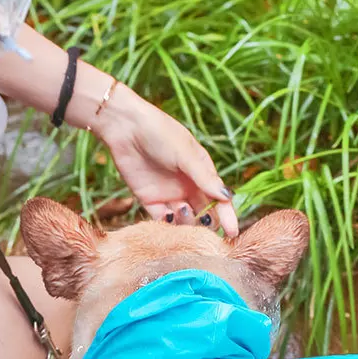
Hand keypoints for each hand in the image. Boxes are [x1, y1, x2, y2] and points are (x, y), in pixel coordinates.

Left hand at [94, 85, 237, 236]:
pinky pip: (162, 220)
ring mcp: (170, 195)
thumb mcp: (185, 154)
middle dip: (207, 224)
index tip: (232, 232)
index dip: (227, 216)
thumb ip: (204, 178)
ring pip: (184, 220)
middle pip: (204, 214)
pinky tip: (168, 217)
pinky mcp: (150, 201)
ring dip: (186, 223)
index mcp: (202, 173)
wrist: (124, 126)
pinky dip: (167, 225)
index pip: (219, 200)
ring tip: (181, 211)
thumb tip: (227, 197)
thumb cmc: (160, 133)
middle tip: (205, 230)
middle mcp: (188, 187)